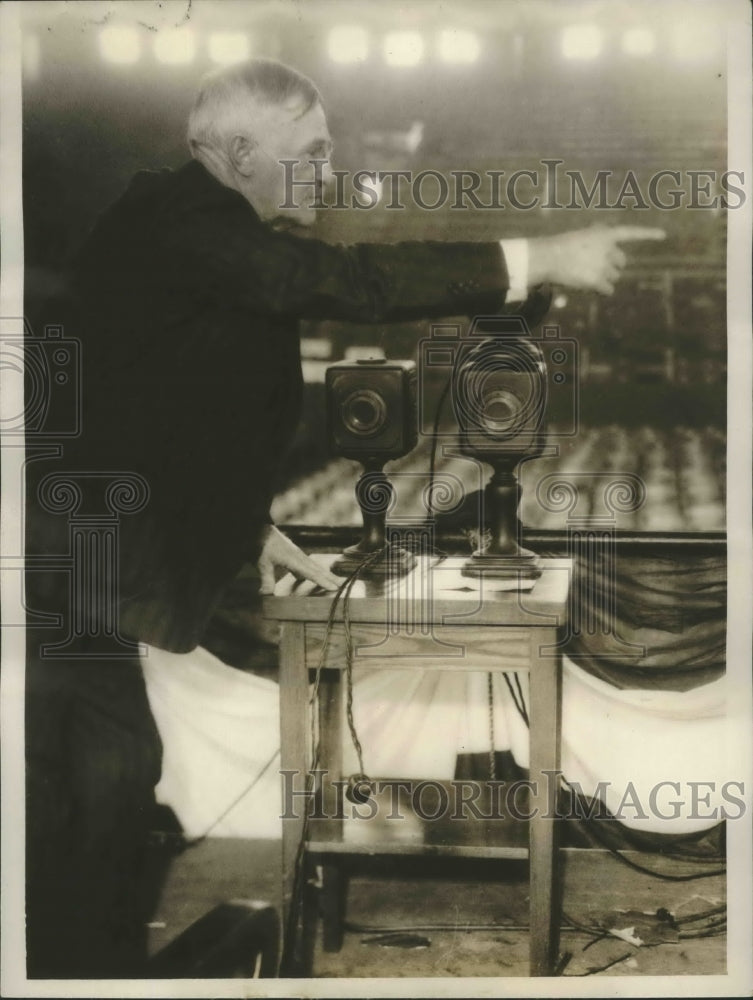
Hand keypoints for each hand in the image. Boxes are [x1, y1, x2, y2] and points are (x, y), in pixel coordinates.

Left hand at [257, 525, 340, 594]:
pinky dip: (315, 571)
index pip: (311, 573)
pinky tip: (313, 576)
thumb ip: (266, 580)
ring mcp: (298, 555)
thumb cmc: (262, 545)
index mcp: (294, 559)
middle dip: (331, 578)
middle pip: (318, 570)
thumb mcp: (262, 564)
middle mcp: (299, 557)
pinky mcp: (295, 554)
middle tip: (343, 585)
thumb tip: (267, 595)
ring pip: (315, 567)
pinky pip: (308, 565)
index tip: (334, 587)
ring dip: (325, 575)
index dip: (323, 581)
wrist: (260, 530)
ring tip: (335, 581)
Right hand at [528, 225, 665, 294]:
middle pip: (621, 262)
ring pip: (614, 277)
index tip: (663, 235)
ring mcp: (603, 265)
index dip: (647, 234)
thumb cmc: (560, 246)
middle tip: (596, 268)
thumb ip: (598, 237)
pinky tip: (591, 287)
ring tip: (586, 275)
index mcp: (605, 234)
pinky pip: (608, 290)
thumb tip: (606, 241)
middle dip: (612, 266)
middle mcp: (608, 249)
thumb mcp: (582, 235)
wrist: (549, 257)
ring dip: (604, 279)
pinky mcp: (597, 280)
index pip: (630, 233)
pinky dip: (602, 290)